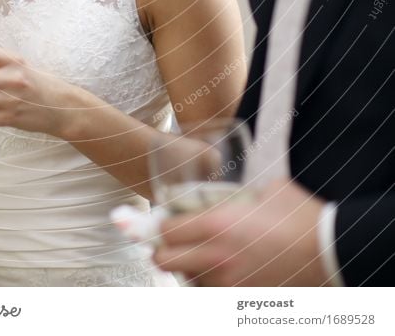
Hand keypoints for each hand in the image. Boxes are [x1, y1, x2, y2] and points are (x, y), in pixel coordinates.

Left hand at [154, 179, 329, 285]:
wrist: (333, 252)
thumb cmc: (302, 217)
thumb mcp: (268, 191)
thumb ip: (242, 193)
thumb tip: (236, 195)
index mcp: (217, 226)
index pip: (165, 231)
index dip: (162, 224)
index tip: (167, 220)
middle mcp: (216, 259)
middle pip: (164, 261)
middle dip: (165, 250)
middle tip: (176, 242)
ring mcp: (229, 286)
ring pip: (187, 281)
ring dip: (189, 269)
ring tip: (206, 256)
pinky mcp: (244, 303)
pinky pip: (212, 295)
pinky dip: (211, 285)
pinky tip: (226, 273)